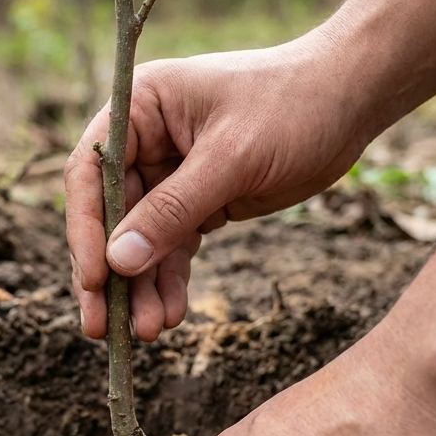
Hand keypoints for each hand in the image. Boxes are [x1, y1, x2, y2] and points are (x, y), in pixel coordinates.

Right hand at [66, 28, 375, 341]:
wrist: (350, 104)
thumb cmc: (293, 106)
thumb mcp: (233, 157)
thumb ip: (174, 209)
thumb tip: (118, 262)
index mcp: (140, 107)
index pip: (91, 173)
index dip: (85, 228)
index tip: (95, 278)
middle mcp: (145, 141)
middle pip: (108, 216)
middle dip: (109, 273)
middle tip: (101, 327)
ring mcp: (170, 173)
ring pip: (140, 240)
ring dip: (141, 287)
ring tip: (148, 331)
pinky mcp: (198, 201)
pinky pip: (172, 247)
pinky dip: (170, 281)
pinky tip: (170, 314)